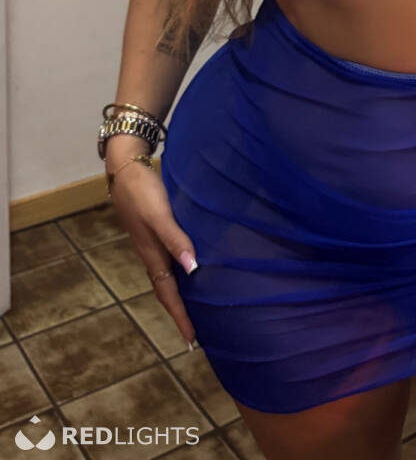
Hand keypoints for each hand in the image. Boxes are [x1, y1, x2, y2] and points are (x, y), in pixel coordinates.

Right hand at [108, 154, 197, 349]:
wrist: (125, 168)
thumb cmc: (143, 192)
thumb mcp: (159, 216)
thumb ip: (176, 240)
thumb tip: (193, 269)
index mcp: (152, 256)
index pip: (169, 295)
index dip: (180, 317)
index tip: (191, 342)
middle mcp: (152, 254)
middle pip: (167, 291)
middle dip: (179, 312)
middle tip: (194, 334)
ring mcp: (153, 242)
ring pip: (168, 277)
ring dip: (180, 294)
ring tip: (196, 308)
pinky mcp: (156, 229)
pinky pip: (170, 260)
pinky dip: (180, 271)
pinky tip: (189, 268)